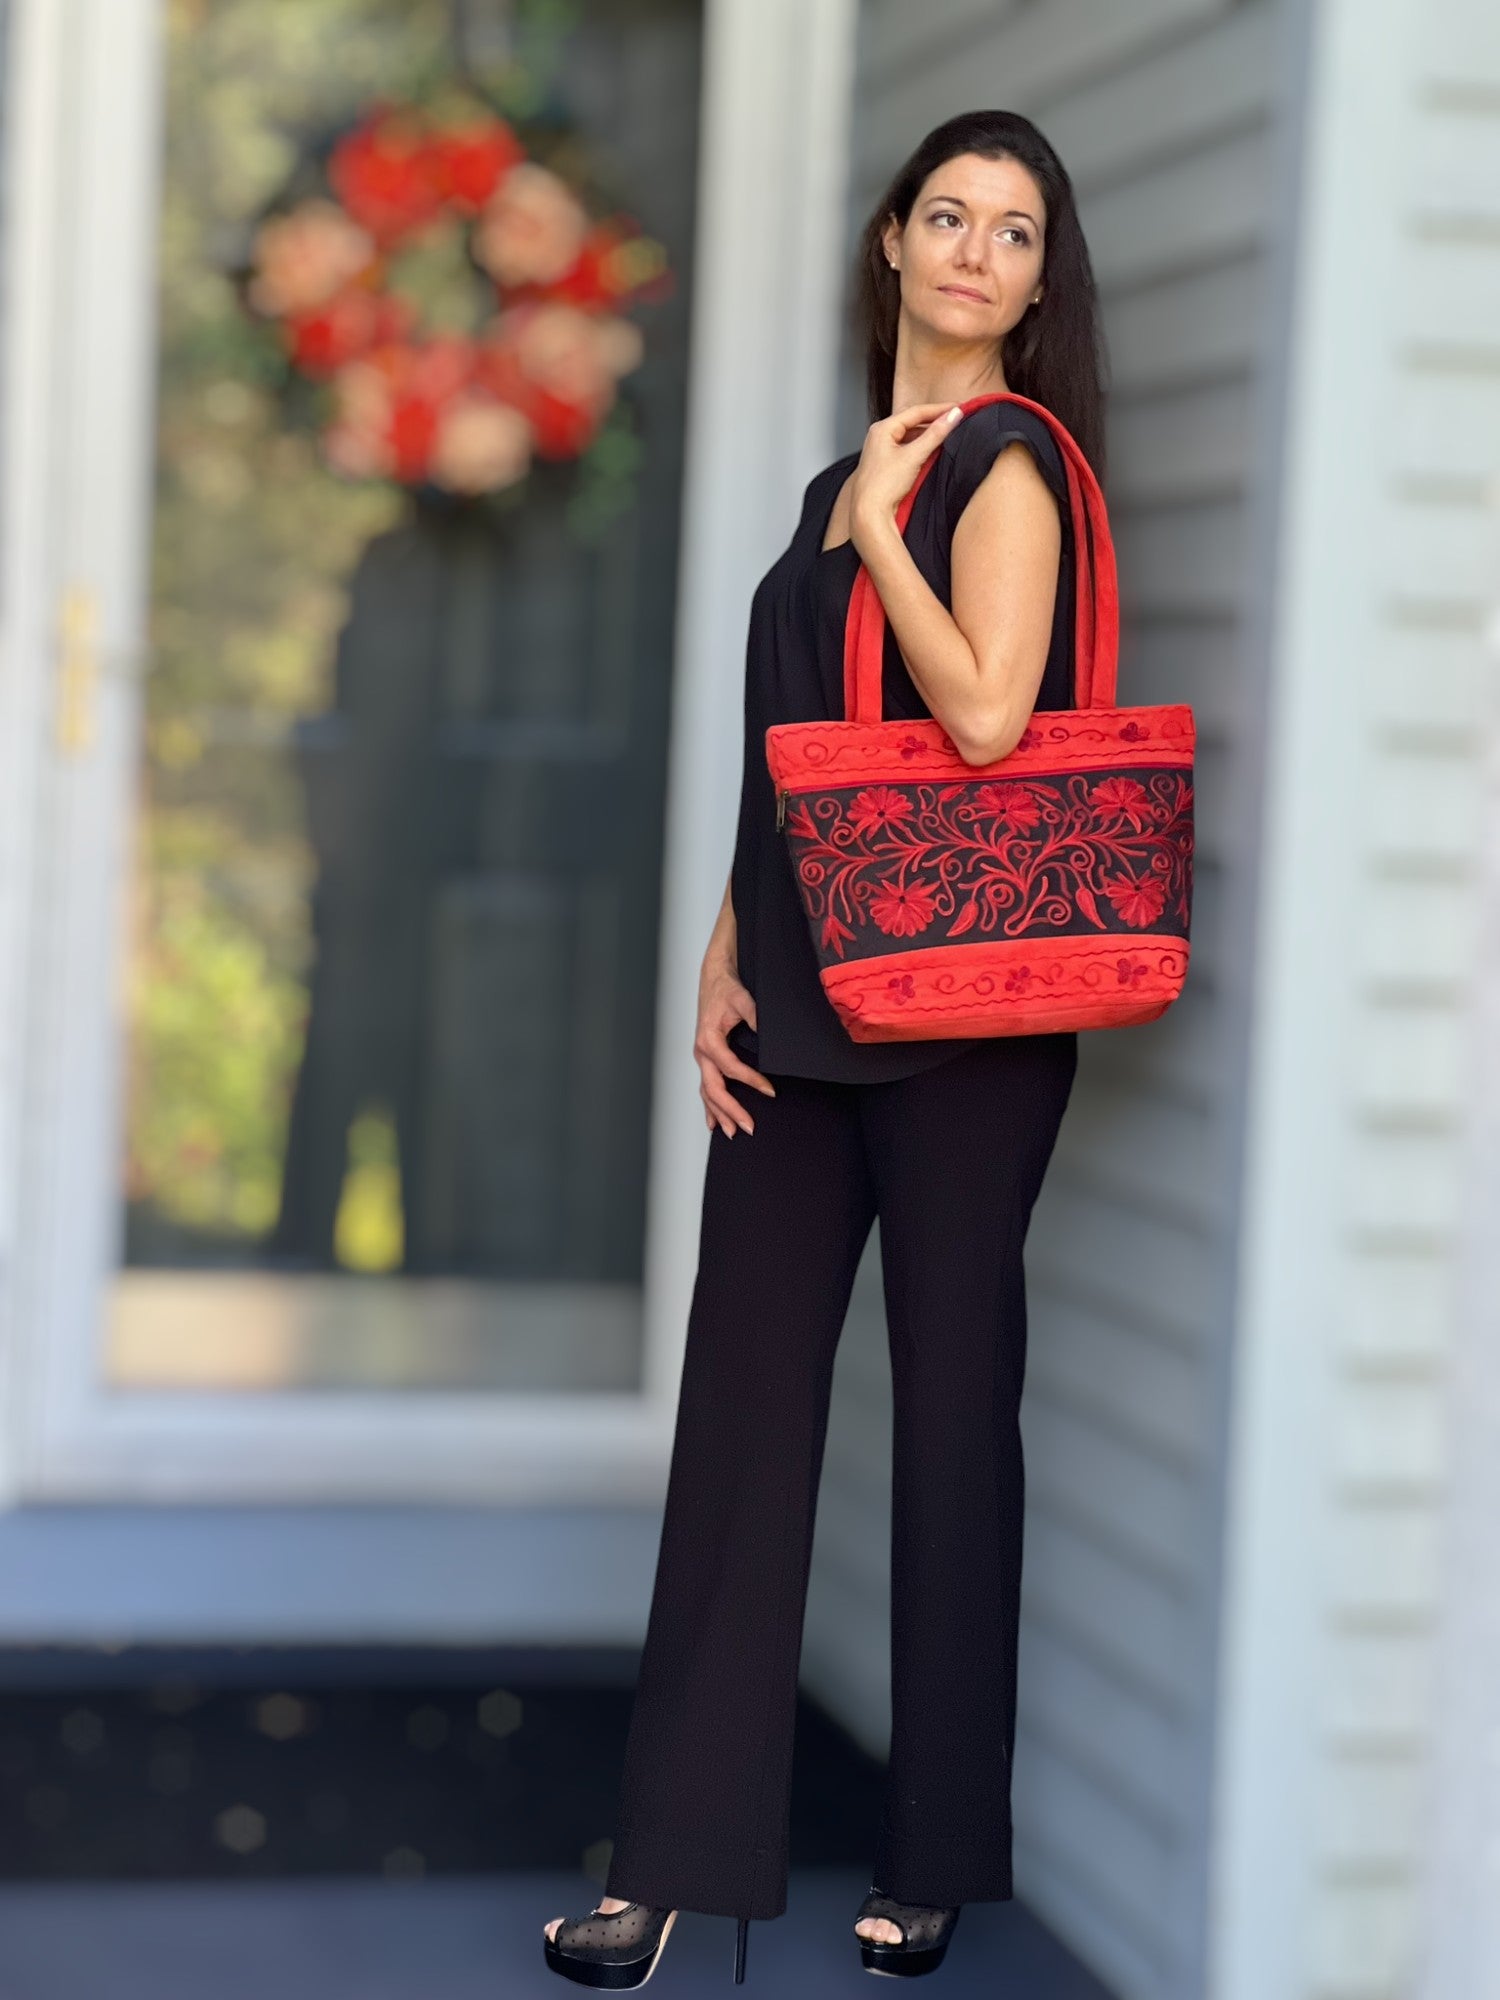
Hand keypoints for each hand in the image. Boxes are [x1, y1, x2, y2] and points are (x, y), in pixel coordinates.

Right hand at [695, 952, 774, 1136]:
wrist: (714, 978)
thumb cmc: (726, 988)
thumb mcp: (743, 999)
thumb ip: (756, 1016)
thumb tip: (770, 1035)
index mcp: (709, 1039)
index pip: (730, 1068)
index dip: (751, 1081)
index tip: (770, 1091)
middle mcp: (701, 1052)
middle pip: (714, 1089)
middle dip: (731, 1110)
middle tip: (750, 1127)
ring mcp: (702, 1057)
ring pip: (707, 1092)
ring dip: (720, 1113)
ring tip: (732, 1133)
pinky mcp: (706, 1058)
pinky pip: (706, 1087)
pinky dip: (710, 1106)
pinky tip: (714, 1122)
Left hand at [848, 401, 963, 555]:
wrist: (868, 514)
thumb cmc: (883, 486)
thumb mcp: (913, 456)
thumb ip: (935, 434)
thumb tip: (954, 415)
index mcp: (882, 428)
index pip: (916, 411)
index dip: (940, 409)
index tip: (959, 408)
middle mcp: (879, 436)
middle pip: (913, 422)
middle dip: (935, 420)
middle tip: (956, 419)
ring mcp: (881, 450)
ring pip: (910, 436)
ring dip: (929, 434)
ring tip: (948, 433)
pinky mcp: (885, 464)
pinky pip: (907, 448)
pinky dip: (921, 447)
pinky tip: (932, 450)